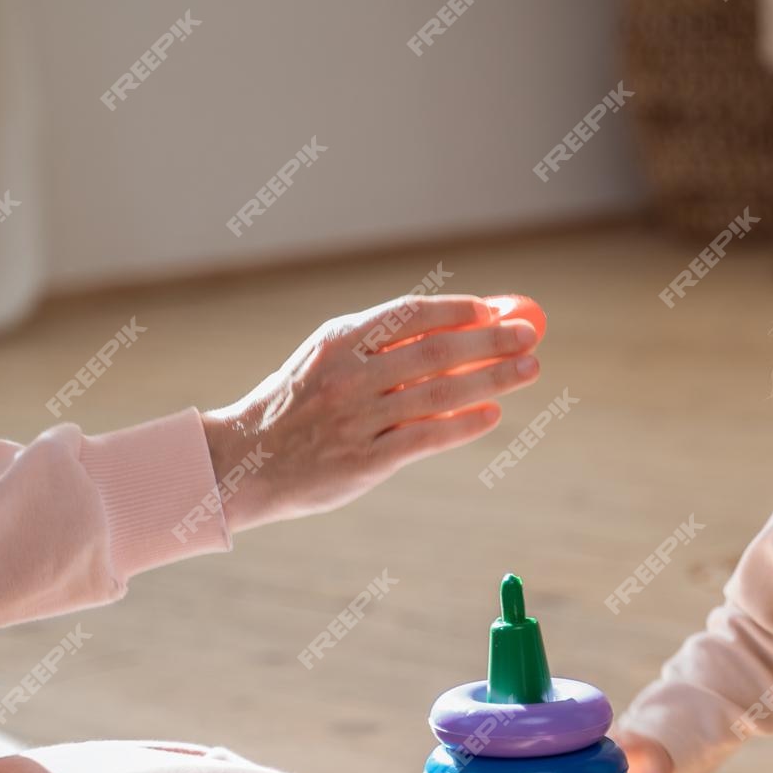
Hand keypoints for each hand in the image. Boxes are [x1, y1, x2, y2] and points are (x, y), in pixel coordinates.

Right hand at [202, 294, 542, 533]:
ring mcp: (357, 419)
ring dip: (492, 379)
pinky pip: (426, 438)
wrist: (243, 462)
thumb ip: (376, 345)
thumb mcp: (323, 360)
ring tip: (529, 368)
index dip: (457, 310)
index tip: (493, 311)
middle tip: (529, 334)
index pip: (409, 314)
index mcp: (338, 341)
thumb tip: (452, 331)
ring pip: (439, 394)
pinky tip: (492, 413)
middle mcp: (348, 376)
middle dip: (491, 341)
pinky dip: (464, 424)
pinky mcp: (365, 461)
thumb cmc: (294, 407)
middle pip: (435, 352)